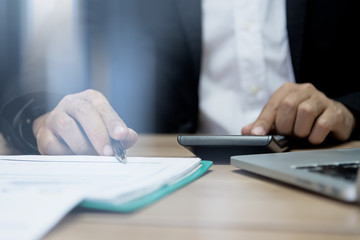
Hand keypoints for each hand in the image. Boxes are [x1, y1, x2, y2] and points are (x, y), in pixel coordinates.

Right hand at [32, 89, 137, 154]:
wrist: (58, 129)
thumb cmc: (89, 129)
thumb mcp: (106, 126)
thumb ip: (119, 133)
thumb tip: (131, 137)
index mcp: (91, 99)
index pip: (103, 107)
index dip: (113, 121)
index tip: (122, 135)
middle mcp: (71, 103)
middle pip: (84, 113)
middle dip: (99, 134)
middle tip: (108, 153)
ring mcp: (55, 117)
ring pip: (67, 127)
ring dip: (83, 146)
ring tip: (94, 158)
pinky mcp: (43, 134)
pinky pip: (53, 145)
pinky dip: (67, 154)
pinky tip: (76, 159)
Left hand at [241, 82, 355, 143]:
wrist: (333, 117)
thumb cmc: (301, 118)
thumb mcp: (280, 120)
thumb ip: (263, 124)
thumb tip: (247, 131)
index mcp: (287, 90)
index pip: (272, 105)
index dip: (263, 121)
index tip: (257, 135)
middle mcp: (304, 90)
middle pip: (288, 105)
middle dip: (285, 125)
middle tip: (288, 134)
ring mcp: (321, 99)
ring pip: (305, 111)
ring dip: (300, 130)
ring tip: (301, 134)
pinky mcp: (335, 111)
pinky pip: (322, 124)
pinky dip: (315, 135)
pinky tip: (314, 137)